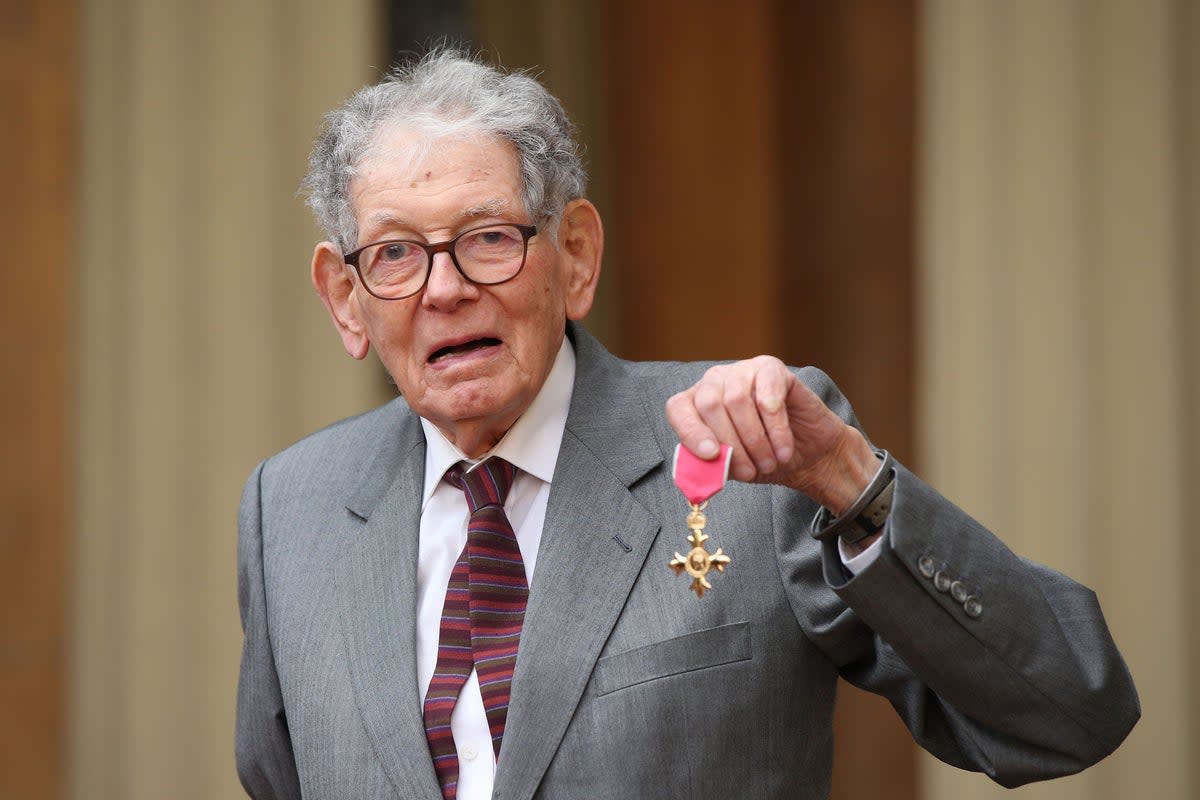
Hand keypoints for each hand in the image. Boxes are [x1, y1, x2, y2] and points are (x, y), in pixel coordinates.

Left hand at [665, 357, 877, 513]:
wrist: (805, 454)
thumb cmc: (761, 458)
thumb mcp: (732, 468)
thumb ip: (711, 466)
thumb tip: (701, 468)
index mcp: (695, 404)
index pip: (678, 408)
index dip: (691, 431)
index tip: (711, 455)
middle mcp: (714, 382)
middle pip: (710, 404)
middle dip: (731, 444)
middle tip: (750, 471)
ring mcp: (742, 371)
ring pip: (738, 400)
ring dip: (755, 440)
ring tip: (770, 462)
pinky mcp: (771, 369)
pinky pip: (768, 394)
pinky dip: (776, 428)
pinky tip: (783, 448)